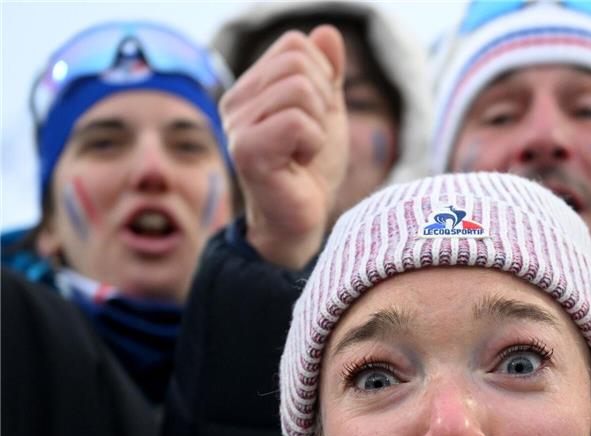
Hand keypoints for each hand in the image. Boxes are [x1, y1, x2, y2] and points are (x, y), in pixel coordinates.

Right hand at [220, 26, 347, 268]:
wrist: (303, 219)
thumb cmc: (311, 170)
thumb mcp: (327, 112)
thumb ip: (327, 72)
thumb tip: (326, 32)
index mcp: (250, 87)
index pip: (295, 44)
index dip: (322, 77)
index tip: (315, 116)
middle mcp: (235, 102)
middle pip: (297, 63)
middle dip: (322, 101)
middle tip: (310, 138)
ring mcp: (236, 125)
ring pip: (299, 89)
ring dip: (318, 126)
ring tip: (302, 152)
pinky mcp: (246, 151)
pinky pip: (296, 122)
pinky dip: (312, 143)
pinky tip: (299, 163)